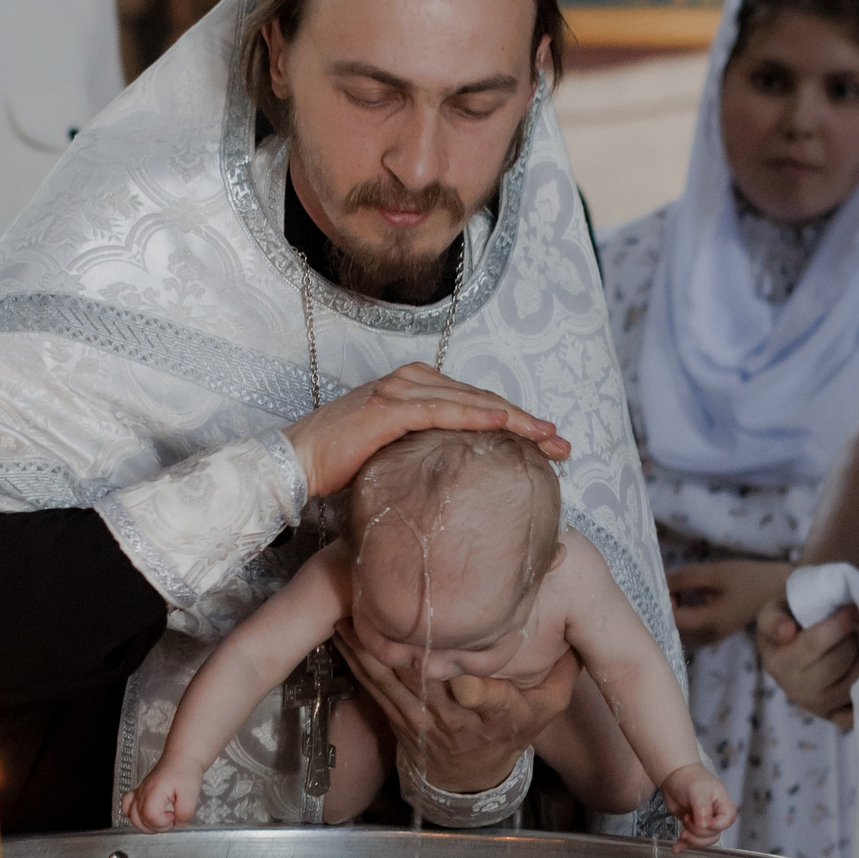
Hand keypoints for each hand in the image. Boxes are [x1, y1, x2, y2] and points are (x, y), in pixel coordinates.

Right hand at [121, 767, 198, 831]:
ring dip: (146, 825)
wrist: (182, 758)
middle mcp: (143, 793)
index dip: (164, 823)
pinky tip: (145, 816)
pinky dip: (133, 815)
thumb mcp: (192, 793)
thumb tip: (179, 823)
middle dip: (157, 826)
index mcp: (155, 792)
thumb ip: (185, 812)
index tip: (175, 815)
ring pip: (132, 816)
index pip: (151, 817)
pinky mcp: (140, 792)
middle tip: (171, 819)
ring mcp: (139, 793)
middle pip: (139, 820)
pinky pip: (127, 806)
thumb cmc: (186, 772)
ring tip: (161, 819)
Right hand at [283, 364, 569, 500]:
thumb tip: (461, 476)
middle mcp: (412, 381)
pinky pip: (443, 410)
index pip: (478, 403)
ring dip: (514, 419)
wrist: (295, 463)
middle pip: (483, 400)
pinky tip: (506, 424)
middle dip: (527, 422)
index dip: (518, 422)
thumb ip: (428, 452)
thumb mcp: (396, 456)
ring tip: (548, 437)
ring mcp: (401, 391)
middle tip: (563, 445)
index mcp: (417, 389)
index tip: (550, 445)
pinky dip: (476, 416)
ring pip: (471, 402)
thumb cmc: (341, 464)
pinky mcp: (390, 408)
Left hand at [334, 626, 578, 794]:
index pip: (489, 700)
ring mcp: (423, 717)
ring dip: (370, 645)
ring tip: (349, 607)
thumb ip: (562, 667)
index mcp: (498, 713)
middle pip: (432, 680)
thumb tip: (575, 619)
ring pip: (394, 679)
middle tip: (389, 601)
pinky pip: (373, 684)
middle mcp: (458, 717)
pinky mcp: (397, 715)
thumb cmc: (513, 728)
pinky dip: (354, 656)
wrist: (472, 774)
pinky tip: (339, 629)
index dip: (477, 690)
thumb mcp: (549, 705)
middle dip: (410, 643)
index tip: (465, 676)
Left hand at [660, 764, 735, 849]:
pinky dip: (683, 845)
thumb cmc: (689, 778)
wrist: (674, 777)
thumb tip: (705, 825)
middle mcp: (716, 815)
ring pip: (704, 841)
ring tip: (682, 830)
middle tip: (686, 819)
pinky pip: (691, 842)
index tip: (701, 821)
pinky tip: (676, 848)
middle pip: (714, 834)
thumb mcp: (696, 790)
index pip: (727, 821)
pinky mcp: (692, 827)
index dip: (715, 826)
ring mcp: (704, 822)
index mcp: (723, 804)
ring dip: (691, 840)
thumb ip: (702, 807)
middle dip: (698, 832)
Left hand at [667, 559, 792, 648]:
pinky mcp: (714, 632)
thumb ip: (683, 579)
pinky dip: (681, 612)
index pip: (670, 620)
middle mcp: (708, 637)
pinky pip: (689, 627)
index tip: (659, 583)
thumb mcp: (714, 573)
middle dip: (663, 606)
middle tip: (664, 582)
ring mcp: (712, 637)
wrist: (779, 589)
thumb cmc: (749, 578)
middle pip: (671, 627)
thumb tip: (655, 582)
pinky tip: (684, 594)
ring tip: (674, 586)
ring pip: (678, 628)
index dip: (659, 602)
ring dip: (671, 609)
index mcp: (709, 624)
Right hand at [754, 596, 858, 728]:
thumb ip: (774, 618)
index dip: (840, 624)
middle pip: (837, 663)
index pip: (815, 643)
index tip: (855, 609)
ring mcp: (814, 706)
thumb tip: (787, 632)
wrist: (795, 644)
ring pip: (851, 683)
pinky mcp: (833, 716)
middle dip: (852, 640)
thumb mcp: (774, 611)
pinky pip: (856, 710)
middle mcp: (793, 689)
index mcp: (778, 663)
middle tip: (856, 626)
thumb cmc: (790, 621)